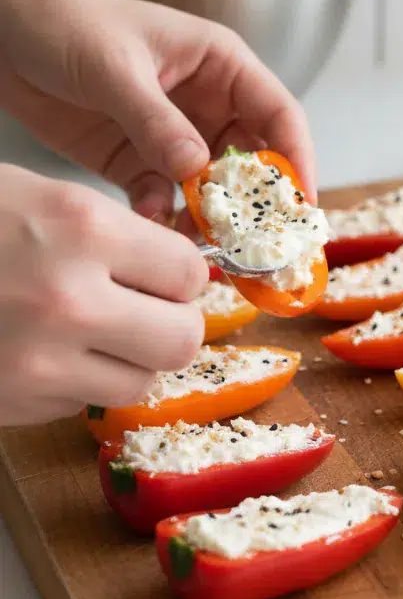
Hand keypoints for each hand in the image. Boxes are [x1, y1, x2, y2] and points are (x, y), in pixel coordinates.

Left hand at [0, 0, 316, 219]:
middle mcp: (205, 102)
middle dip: (256, 203)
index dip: (296, 160)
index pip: (278, 114)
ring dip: (209, 218)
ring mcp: (171, 134)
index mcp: (219, 64)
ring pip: (210, 188)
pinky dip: (162, 217)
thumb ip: (156, 121)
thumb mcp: (114, 67)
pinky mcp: (134, 160)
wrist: (0, 28)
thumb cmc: (64, 20)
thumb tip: (198, 170)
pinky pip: (163, 198)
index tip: (299, 205)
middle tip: (256, 244)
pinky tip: (151, 226)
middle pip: (252, 160)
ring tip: (202, 247)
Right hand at [0, 165, 207, 425]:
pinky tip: (39, 347)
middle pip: (181, 340)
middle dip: (170, 325)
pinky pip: (81, 401)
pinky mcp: (14, 403)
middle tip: (145, 310)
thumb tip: (179, 271)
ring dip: (125, 359)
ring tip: (87, 329)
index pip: (189, 271)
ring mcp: (39, 361)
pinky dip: (74, 381)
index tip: (165, 273)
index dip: (181, 274)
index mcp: (80, 229)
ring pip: (138, 381)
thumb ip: (111, 233)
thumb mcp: (34, 196)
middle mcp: (69, 300)